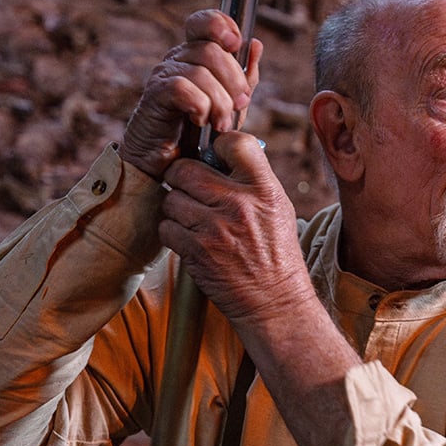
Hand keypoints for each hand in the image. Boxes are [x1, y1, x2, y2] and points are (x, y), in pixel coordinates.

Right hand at [120, 10, 262, 179]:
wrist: (168, 164)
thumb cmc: (199, 132)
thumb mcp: (230, 104)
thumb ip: (244, 77)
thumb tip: (255, 44)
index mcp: (196, 55)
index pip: (205, 22)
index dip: (222, 25)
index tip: (236, 43)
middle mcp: (178, 58)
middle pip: (211, 49)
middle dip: (233, 80)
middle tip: (239, 105)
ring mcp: (164, 74)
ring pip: (200, 72)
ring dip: (219, 101)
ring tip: (220, 123)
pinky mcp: (155, 95)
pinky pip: (183, 89)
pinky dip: (199, 106)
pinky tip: (200, 120)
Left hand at [157, 132, 315, 326]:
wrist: (274, 302)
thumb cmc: (276, 254)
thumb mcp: (278, 208)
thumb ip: (253, 180)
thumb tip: (219, 153)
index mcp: (264, 190)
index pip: (234, 143)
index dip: (217, 146)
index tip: (213, 157)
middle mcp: (239, 204)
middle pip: (186, 169)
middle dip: (182, 176)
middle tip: (189, 186)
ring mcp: (215, 228)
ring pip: (171, 199)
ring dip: (176, 207)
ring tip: (193, 218)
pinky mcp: (196, 251)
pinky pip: (166, 227)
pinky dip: (173, 232)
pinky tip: (190, 238)